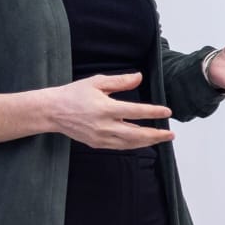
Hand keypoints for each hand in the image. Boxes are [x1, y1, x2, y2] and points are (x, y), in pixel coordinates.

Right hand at [46, 73, 175, 148]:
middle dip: (156, 135)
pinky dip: (133, 144)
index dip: (153, 112)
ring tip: (161, 138)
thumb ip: (120, 81)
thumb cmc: (74, 94)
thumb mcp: (96, 82)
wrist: (53, 111)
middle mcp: (104, 125)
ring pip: (130, 143)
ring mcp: (100, 137)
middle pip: (137, 134)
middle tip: (171, 134)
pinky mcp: (97, 144)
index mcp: (105, 108)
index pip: (135, 111)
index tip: (166, 112)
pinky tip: (142, 141)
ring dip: (147, 142)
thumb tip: (139, 78)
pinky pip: (120, 146)